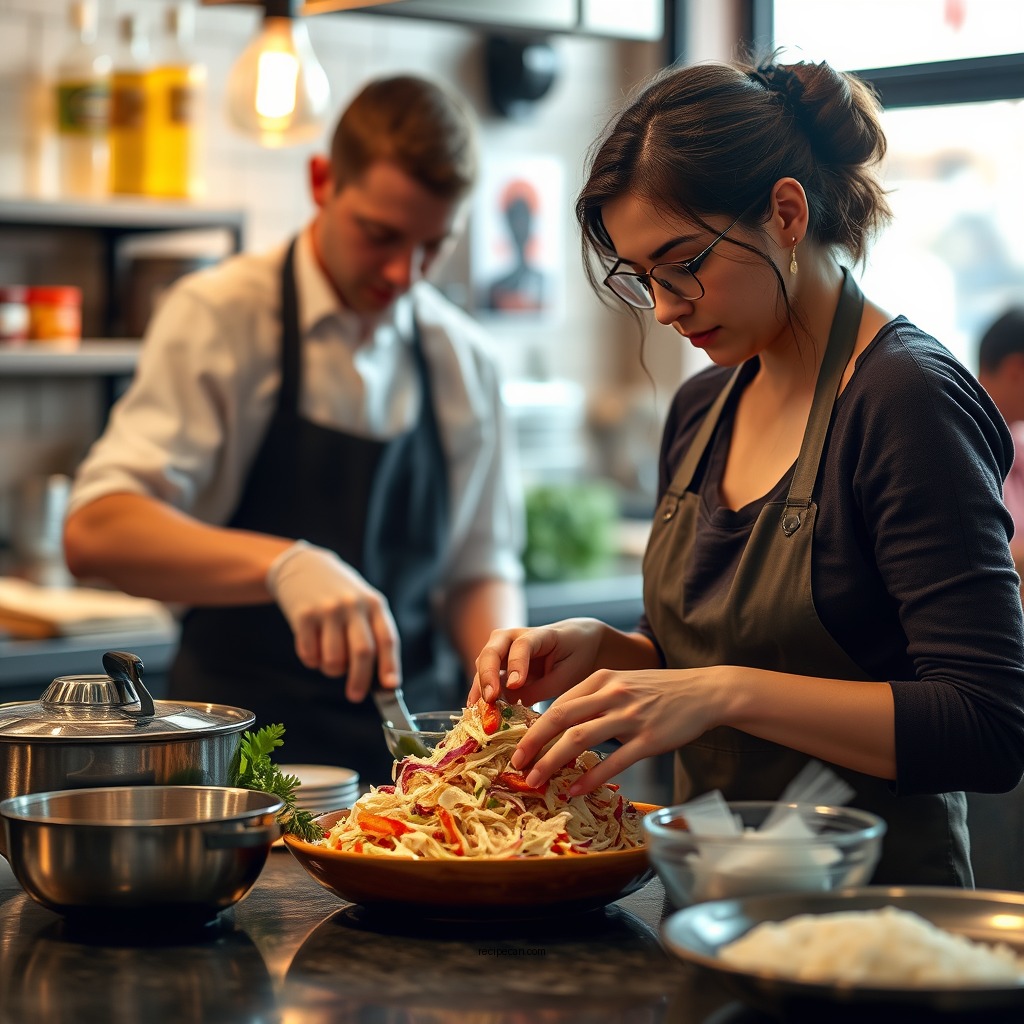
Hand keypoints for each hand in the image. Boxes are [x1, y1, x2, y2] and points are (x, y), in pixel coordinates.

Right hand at [266, 540, 400, 700]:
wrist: (304, 566)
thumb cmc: (340, 594)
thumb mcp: (363, 604)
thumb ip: (372, 634)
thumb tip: (381, 678)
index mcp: (374, 604)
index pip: (387, 639)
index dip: (390, 666)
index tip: (391, 687)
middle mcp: (353, 605)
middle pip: (362, 653)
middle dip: (360, 680)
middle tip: (355, 695)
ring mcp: (327, 610)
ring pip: (334, 659)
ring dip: (332, 671)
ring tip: (330, 661)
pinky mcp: (303, 616)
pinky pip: (310, 655)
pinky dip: (312, 662)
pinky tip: (313, 648)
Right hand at [469, 617, 609, 705]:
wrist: (579, 642)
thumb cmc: (577, 655)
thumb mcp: (568, 674)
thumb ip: (541, 689)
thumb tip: (512, 704)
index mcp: (541, 634)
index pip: (523, 645)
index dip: (517, 664)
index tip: (516, 685)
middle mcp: (515, 637)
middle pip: (493, 650)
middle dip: (488, 675)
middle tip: (490, 698)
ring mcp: (504, 650)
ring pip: (484, 663)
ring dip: (480, 686)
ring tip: (478, 710)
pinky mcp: (500, 665)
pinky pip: (485, 677)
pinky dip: (480, 693)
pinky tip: (477, 711)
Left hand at [509, 665, 728, 794]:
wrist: (704, 692)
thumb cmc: (660, 691)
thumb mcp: (623, 682)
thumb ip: (594, 697)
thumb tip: (561, 722)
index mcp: (602, 679)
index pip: (558, 702)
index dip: (534, 726)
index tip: (518, 745)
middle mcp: (612, 694)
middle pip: (560, 717)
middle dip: (532, 743)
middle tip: (516, 764)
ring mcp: (630, 717)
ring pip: (579, 739)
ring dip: (552, 762)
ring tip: (537, 780)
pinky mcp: (648, 739)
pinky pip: (613, 761)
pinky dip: (590, 777)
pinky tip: (576, 789)